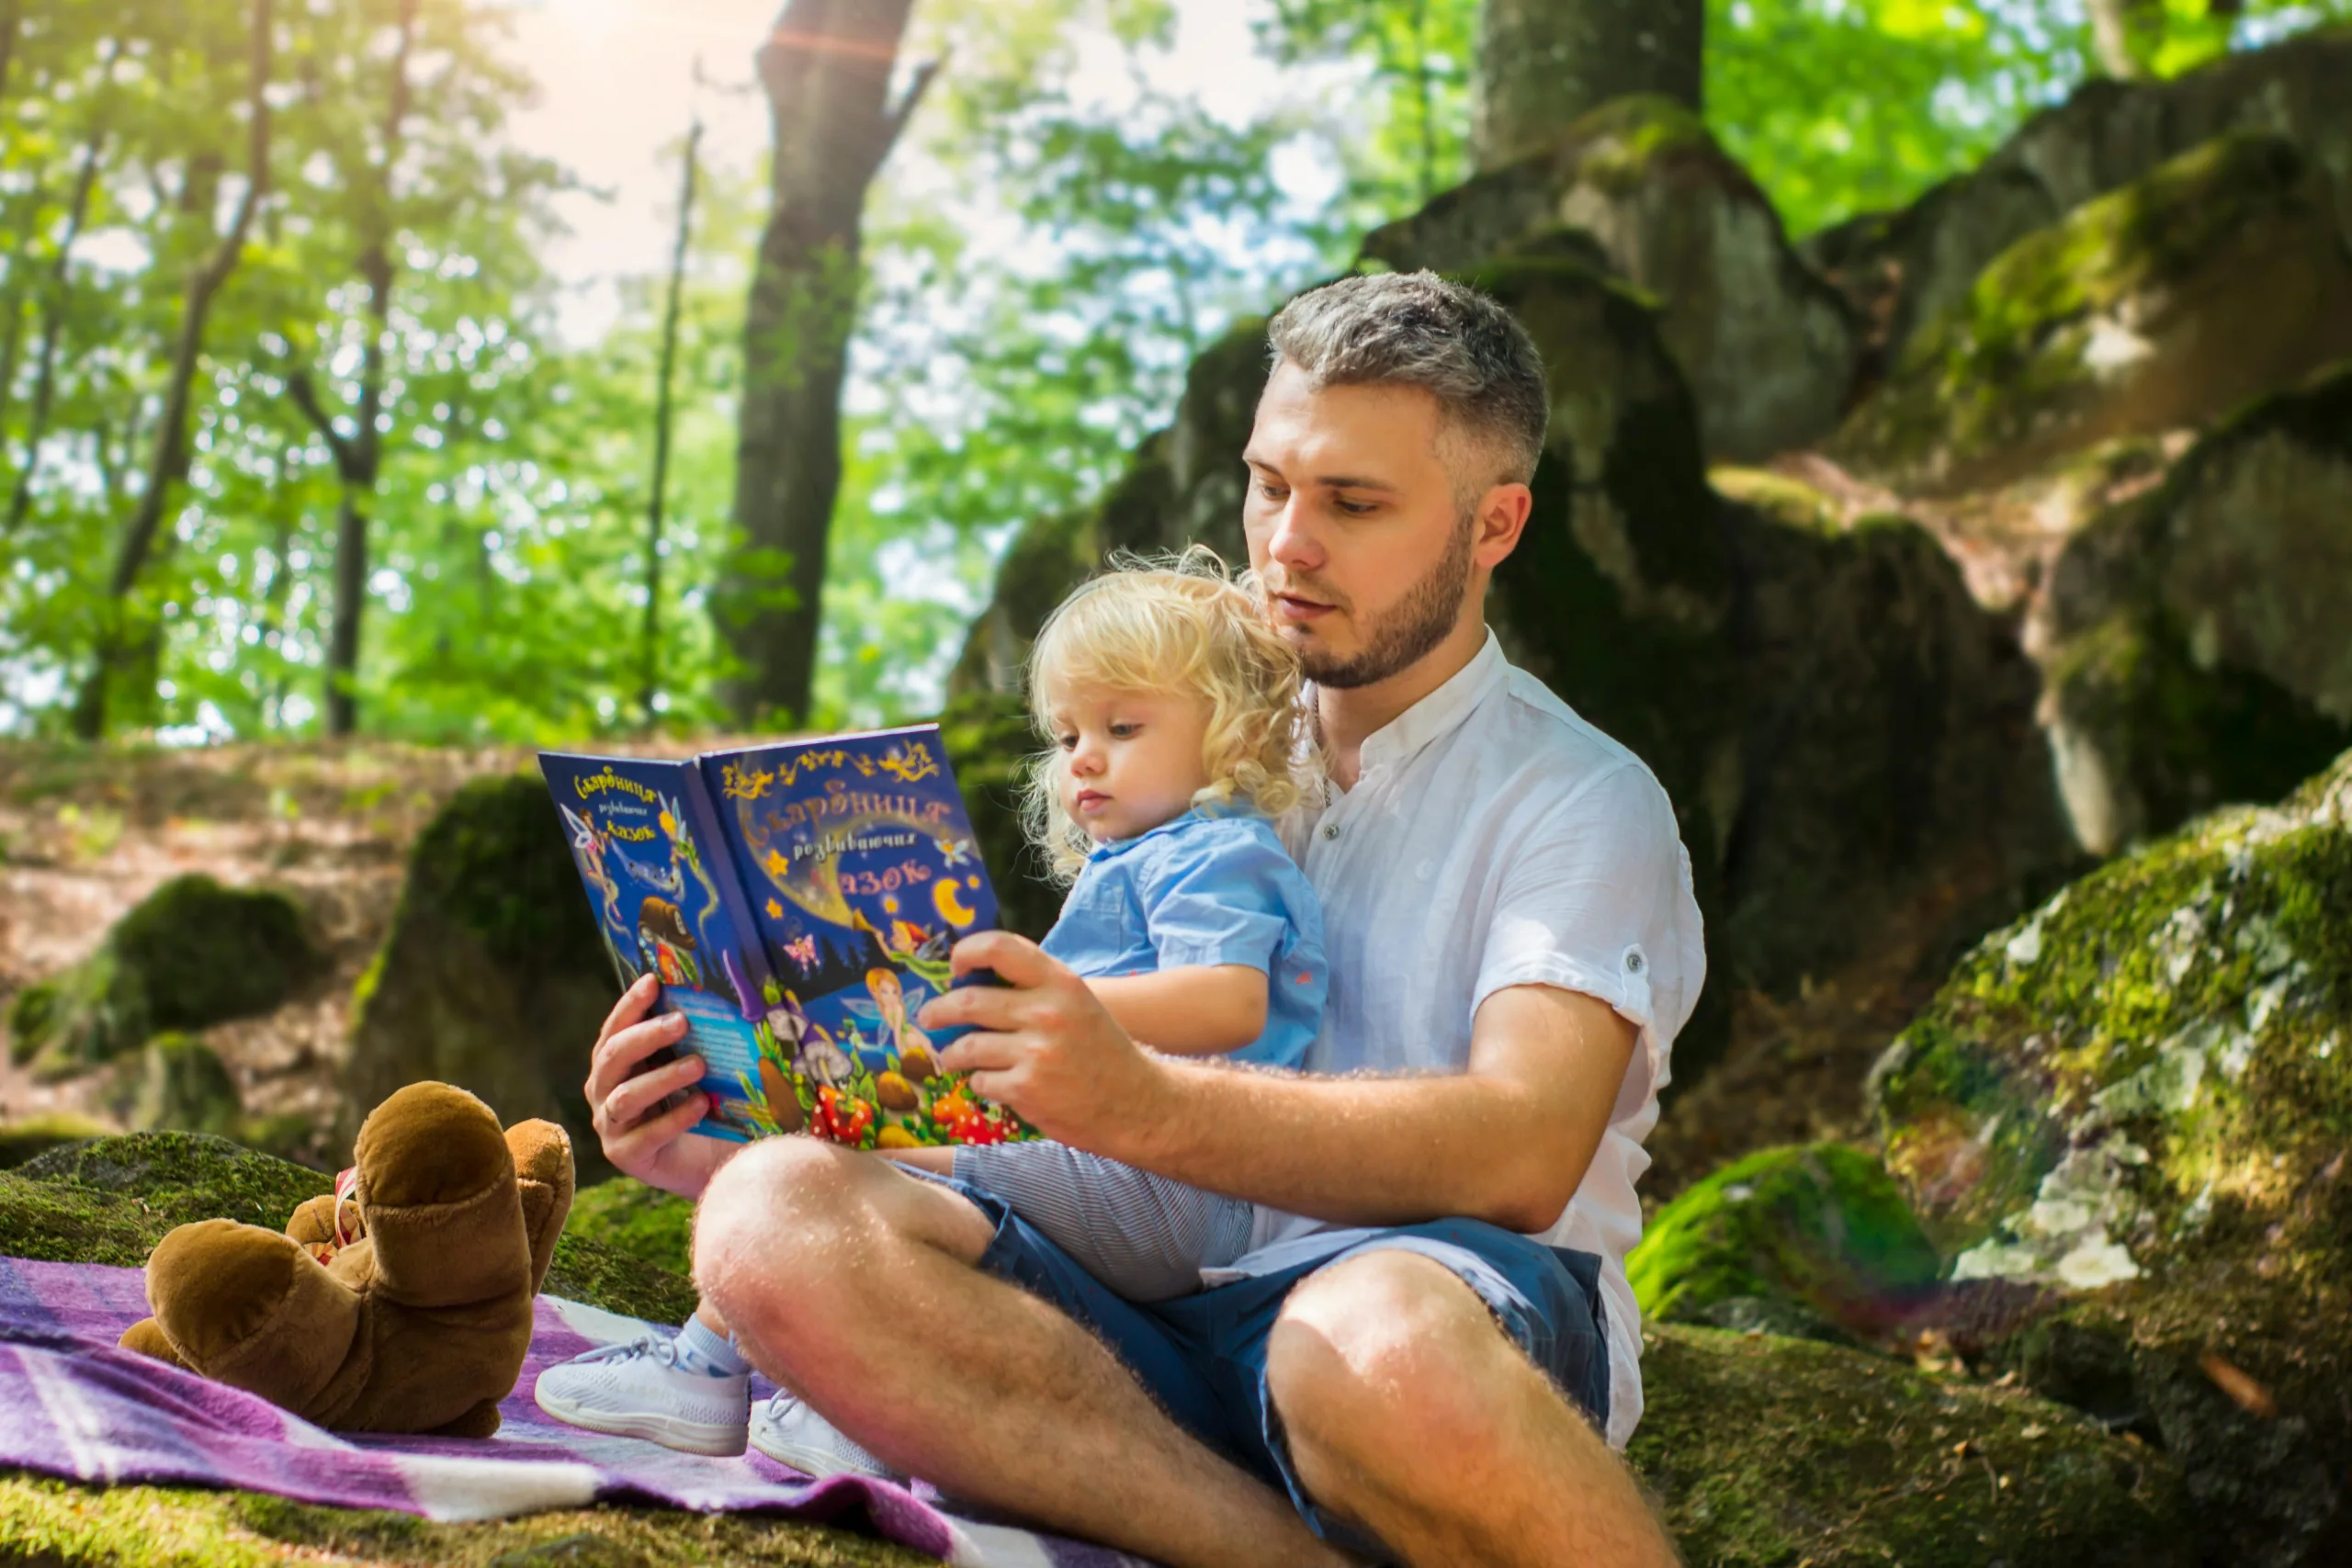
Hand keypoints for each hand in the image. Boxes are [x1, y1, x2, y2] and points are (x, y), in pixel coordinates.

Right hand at [584, 975, 733, 1198]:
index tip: (652, 981)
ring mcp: (611, 1125)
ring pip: (626, 1096)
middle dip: (647, 1035)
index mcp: (615, 1064)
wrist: (711, 1161)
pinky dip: (675, 1118)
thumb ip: (691, 1040)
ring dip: (662, 1077)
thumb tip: (712, 999)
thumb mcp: (694, 1068)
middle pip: (613, 1057)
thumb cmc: (701, 1104)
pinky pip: (644, 1135)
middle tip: (682, 1021)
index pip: (615, 1029)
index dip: (630, 1005)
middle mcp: (604, 1091)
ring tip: (699, 1065)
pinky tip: (702, 1104)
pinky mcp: (626, 1155)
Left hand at [917, 931, 1170, 1150]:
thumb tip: (973, 981)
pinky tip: (993, 1083)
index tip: (955, 967)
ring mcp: (1035, 1052)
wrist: (1136, 1103)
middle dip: (939, 1011)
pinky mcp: (1026, 1089)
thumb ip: (1034, 989)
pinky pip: (980, 1081)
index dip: (966, 952)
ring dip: (953, 1054)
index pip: (1000, 947)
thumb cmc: (1101, 1051)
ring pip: (966, 1046)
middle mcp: (1046, 1012)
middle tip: (930, 1017)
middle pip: (968, 1001)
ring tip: (953, 1057)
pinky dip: (980, 1083)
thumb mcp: (1077, 1004)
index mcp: (1060, 982)